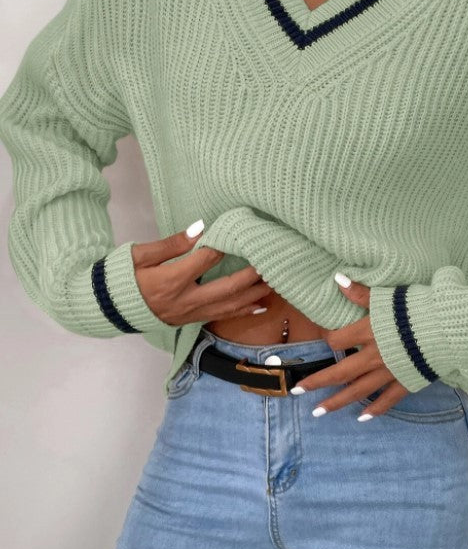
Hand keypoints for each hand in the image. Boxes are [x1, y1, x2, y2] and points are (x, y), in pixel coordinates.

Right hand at [131, 223, 273, 325]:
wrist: (109, 309)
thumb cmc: (122, 277)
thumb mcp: (140, 255)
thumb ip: (171, 243)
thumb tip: (199, 228)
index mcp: (171, 280)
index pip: (206, 260)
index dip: (224, 245)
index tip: (243, 233)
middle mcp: (185, 300)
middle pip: (227, 288)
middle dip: (252, 276)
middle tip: (273, 263)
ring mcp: (190, 313)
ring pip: (229, 306)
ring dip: (254, 294)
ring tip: (277, 283)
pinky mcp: (192, 320)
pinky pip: (222, 316)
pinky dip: (243, 310)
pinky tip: (261, 305)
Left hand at [291, 273, 408, 418]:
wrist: (448, 328)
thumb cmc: (418, 309)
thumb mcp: (387, 297)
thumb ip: (361, 293)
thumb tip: (338, 279)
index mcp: (367, 333)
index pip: (337, 341)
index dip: (328, 340)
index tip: (325, 339)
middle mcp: (373, 356)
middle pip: (339, 372)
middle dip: (317, 382)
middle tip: (297, 391)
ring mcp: (389, 373)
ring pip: (357, 391)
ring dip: (336, 402)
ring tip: (318, 412)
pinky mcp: (405, 382)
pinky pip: (387, 400)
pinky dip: (374, 410)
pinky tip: (362, 418)